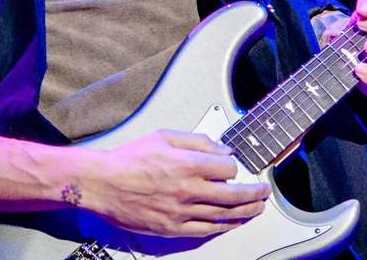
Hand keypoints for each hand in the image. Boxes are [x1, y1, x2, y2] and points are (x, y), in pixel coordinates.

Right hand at [80, 129, 270, 237]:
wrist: (102, 184)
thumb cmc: (128, 160)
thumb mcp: (164, 137)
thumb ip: (197, 141)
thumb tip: (221, 148)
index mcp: (187, 164)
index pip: (227, 167)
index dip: (235, 165)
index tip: (236, 165)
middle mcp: (187, 190)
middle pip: (232, 194)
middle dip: (254, 193)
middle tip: (263, 192)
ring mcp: (180, 212)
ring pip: (223, 214)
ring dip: (244, 211)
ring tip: (256, 208)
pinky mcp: (172, 228)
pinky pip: (205, 230)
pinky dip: (223, 227)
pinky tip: (232, 223)